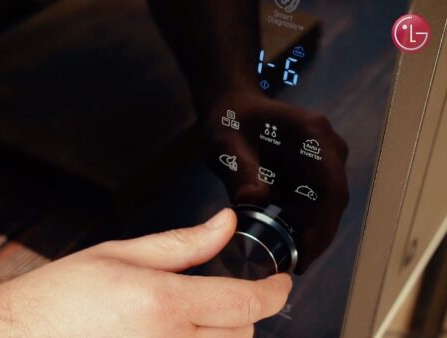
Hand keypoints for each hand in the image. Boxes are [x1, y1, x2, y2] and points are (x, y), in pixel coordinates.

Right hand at [0, 209, 291, 337]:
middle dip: (242, 312)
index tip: (279, 282)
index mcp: (163, 305)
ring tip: (188, 321)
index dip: (274, 289)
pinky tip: (172, 337)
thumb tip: (224, 225)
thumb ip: (182, 243)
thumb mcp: (120, 255)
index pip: (246, 302)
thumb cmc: (59, 299)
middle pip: (243, 335)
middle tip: (215, 296)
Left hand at [203, 91, 348, 272]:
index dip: (322, 226)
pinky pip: (312, 205)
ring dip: (306, 234)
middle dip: (314, 237)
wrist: (233, 108)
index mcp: (312, 136)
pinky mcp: (313, 174)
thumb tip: (254, 201)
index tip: (304, 255)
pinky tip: (280, 241)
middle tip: (291, 265)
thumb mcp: (226, 145)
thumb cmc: (230, 121)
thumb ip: (240, 171)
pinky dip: (298, 225)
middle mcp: (327, 148)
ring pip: (325, 207)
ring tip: (283, 258)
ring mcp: (323, 161)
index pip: (331, 188)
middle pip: (332, 202)